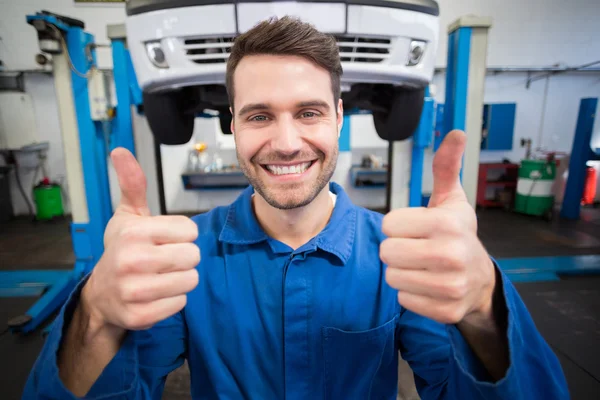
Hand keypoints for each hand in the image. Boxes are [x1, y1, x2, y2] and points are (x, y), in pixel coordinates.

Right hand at [82, 148, 199, 331]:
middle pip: (194, 256)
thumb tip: (120, 151)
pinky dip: (173, 300)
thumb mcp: (127, 215)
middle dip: (184, 258)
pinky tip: (155, 295)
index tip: (164, 240)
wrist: (101, 295)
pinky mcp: (139, 316)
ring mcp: (133, 291)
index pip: (190, 230)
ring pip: (190, 281)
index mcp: (134, 232)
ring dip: (181, 279)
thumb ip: (132, 184)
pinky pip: (180, 303)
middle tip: (164, 261)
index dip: (181, 235)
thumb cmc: (121, 250)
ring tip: (160, 277)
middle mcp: (131, 260)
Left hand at [380, 130, 495, 324]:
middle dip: (397, 250)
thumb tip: (455, 131)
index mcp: (447, 223)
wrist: (480, 280)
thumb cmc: (457, 234)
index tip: (417, 229)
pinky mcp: (446, 310)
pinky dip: (411, 294)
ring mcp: (451, 286)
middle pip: (387, 252)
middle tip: (417, 249)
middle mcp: (452, 254)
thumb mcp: (452, 200)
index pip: (389, 225)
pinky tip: (428, 285)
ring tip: (423, 267)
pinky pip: (403, 300)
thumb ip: (446, 167)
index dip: (398, 227)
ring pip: (392, 277)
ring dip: (402, 272)